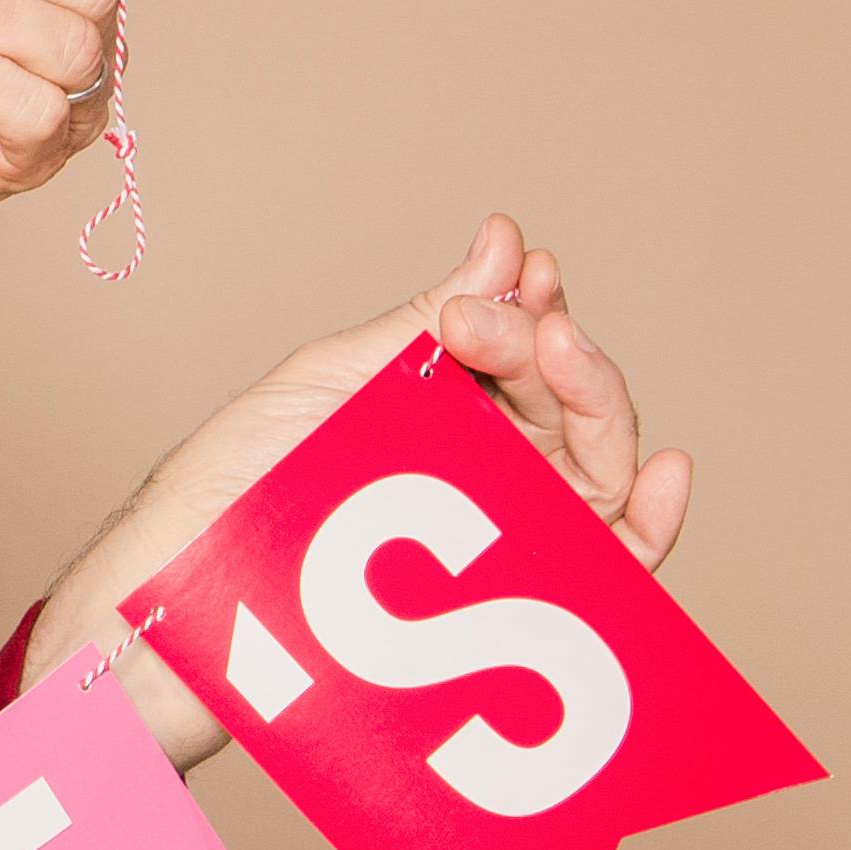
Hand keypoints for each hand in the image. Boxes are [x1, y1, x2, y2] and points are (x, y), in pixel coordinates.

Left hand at [25, 215, 696, 768]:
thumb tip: (503, 242)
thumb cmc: (233, 487)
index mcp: (440, 408)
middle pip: (567, 402)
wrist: (184, 599)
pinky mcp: (525, 607)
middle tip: (526, 318)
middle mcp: (487, 469)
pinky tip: (665, 471)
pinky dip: (656, 520)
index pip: (517, 350)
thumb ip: (422, 326)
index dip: (531, 307)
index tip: (523, 269)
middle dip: (559, 349)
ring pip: (601, 467)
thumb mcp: (324, 384)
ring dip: (601, 404)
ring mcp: (511, 535)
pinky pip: (614, 567)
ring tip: (566, 355)